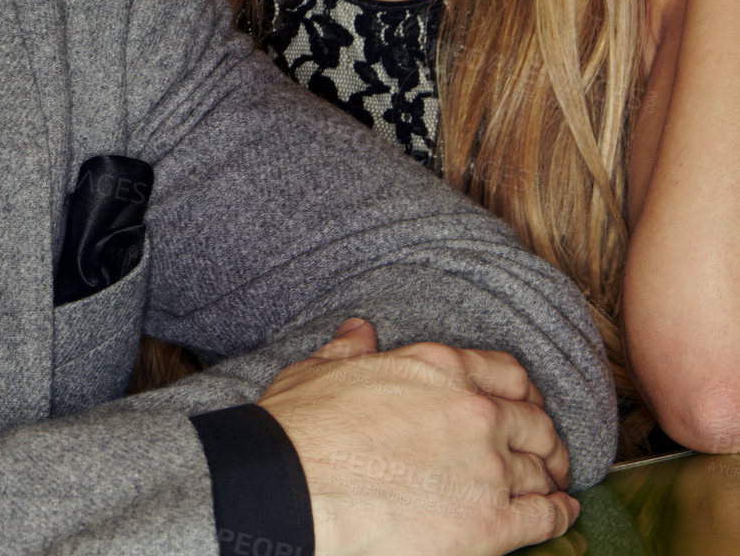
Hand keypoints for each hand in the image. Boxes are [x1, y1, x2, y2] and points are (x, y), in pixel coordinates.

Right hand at [258, 320, 576, 555]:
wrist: (291, 486)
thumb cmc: (299, 428)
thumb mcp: (320, 370)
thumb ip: (350, 349)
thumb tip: (360, 330)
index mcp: (437, 368)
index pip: (505, 375)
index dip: (521, 393)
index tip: (523, 406)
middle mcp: (473, 412)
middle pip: (534, 423)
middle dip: (543, 437)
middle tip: (545, 451)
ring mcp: (486, 468)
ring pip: (542, 471)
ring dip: (550, 477)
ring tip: (552, 485)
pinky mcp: (490, 523)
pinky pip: (545, 518)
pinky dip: (560, 516)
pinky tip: (562, 514)